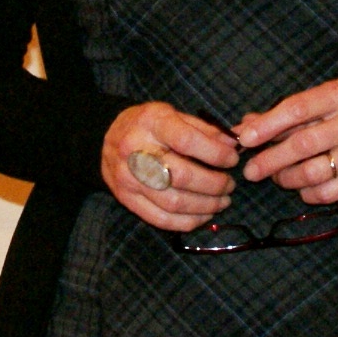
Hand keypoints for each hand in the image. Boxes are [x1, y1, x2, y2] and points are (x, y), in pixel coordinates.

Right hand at [101, 103, 237, 230]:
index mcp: (151, 123)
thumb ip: (203, 129)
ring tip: (223, 201)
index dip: (215, 153)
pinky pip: (161, 219)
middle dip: (215, 184)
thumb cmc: (147, 125)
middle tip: (230, 184)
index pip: (187, 141)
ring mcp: (129, 178)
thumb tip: (233, 145)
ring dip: (206, 206)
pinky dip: (188, 222)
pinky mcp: (126, 199)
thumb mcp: (172, 114)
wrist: (104, 139)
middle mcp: (136, 151)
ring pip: (174, 202)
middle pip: (182, 176)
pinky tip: (204, 215)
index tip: (231, 159)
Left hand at [232, 81, 337, 203]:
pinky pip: (326, 192)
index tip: (245, 137)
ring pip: (311, 173)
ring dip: (286, 179)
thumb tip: (248, 124)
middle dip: (269, 160)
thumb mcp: (335, 99)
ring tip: (277, 177)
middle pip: (301, 145)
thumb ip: (293, 111)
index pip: (298, 108)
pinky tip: (303, 188)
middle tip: (251, 170)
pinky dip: (307, 193)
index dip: (267, 124)